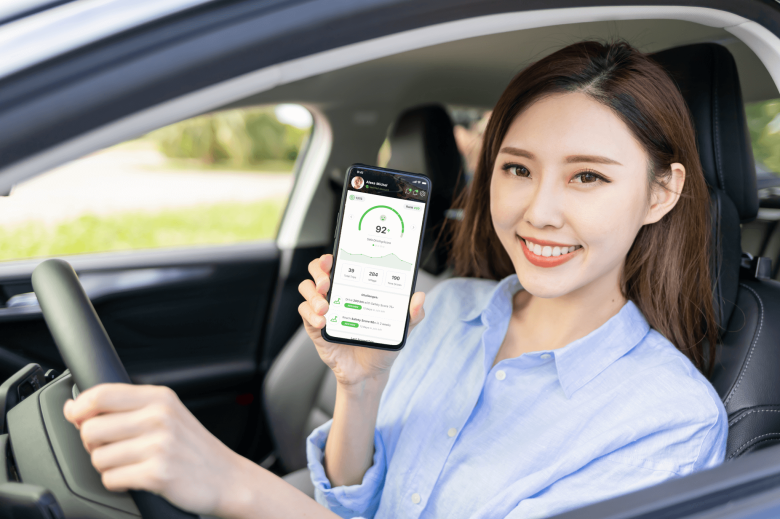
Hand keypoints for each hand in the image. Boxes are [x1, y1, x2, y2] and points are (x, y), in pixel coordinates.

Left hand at [63, 384, 245, 516]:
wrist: (227, 477)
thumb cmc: (194, 448)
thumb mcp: (168, 414)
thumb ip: (127, 407)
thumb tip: (76, 407)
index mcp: (160, 398)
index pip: (101, 394)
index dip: (79, 408)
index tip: (77, 417)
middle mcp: (159, 417)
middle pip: (91, 428)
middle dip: (93, 444)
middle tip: (113, 447)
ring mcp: (159, 446)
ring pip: (98, 458)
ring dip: (108, 466)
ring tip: (132, 464)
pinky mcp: (157, 474)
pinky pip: (111, 480)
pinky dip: (118, 482)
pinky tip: (137, 477)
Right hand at [298, 254, 424, 387]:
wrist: (370, 372)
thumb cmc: (381, 345)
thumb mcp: (400, 328)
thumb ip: (412, 314)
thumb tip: (419, 298)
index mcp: (354, 288)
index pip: (339, 264)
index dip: (332, 257)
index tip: (333, 258)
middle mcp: (337, 294)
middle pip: (317, 271)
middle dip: (319, 271)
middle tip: (327, 282)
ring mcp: (324, 309)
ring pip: (307, 289)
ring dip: (313, 295)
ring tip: (325, 306)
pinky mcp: (315, 327)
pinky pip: (304, 314)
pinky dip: (310, 315)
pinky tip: (322, 322)